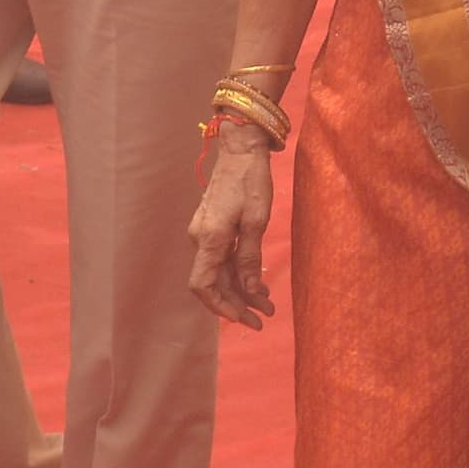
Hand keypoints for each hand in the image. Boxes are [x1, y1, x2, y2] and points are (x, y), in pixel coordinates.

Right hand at [187, 124, 278, 327]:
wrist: (240, 148)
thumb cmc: (251, 180)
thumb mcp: (257, 220)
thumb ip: (250, 258)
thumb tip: (250, 290)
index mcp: (210, 238)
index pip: (203, 286)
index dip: (221, 307)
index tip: (244, 319)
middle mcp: (201, 238)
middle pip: (214, 283)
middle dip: (238, 303)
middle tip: (265, 318)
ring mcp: (204, 233)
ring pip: (220, 272)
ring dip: (241, 290)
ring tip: (267, 304)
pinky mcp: (212, 227)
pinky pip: (222, 258)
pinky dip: (238, 273)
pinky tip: (257, 282)